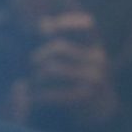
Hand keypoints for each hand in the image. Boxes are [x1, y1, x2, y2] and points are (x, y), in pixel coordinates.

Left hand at [25, 11, 116, 125]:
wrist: (101, 109)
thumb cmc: (80, 78)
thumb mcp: (79, 57)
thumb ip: (63, 41)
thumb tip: (42, 22)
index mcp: (96, 46)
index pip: (87, 26)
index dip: (67, 22)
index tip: (43, 25)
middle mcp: (98, 59)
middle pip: (58, 47)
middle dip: (39, 55)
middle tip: (32, 63)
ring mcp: (93, 78)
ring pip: (52, 69)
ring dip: (37, 76)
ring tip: (33, 81)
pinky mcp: (84, 96)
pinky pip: (52, 92)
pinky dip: (37, 95)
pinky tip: (30, 97)